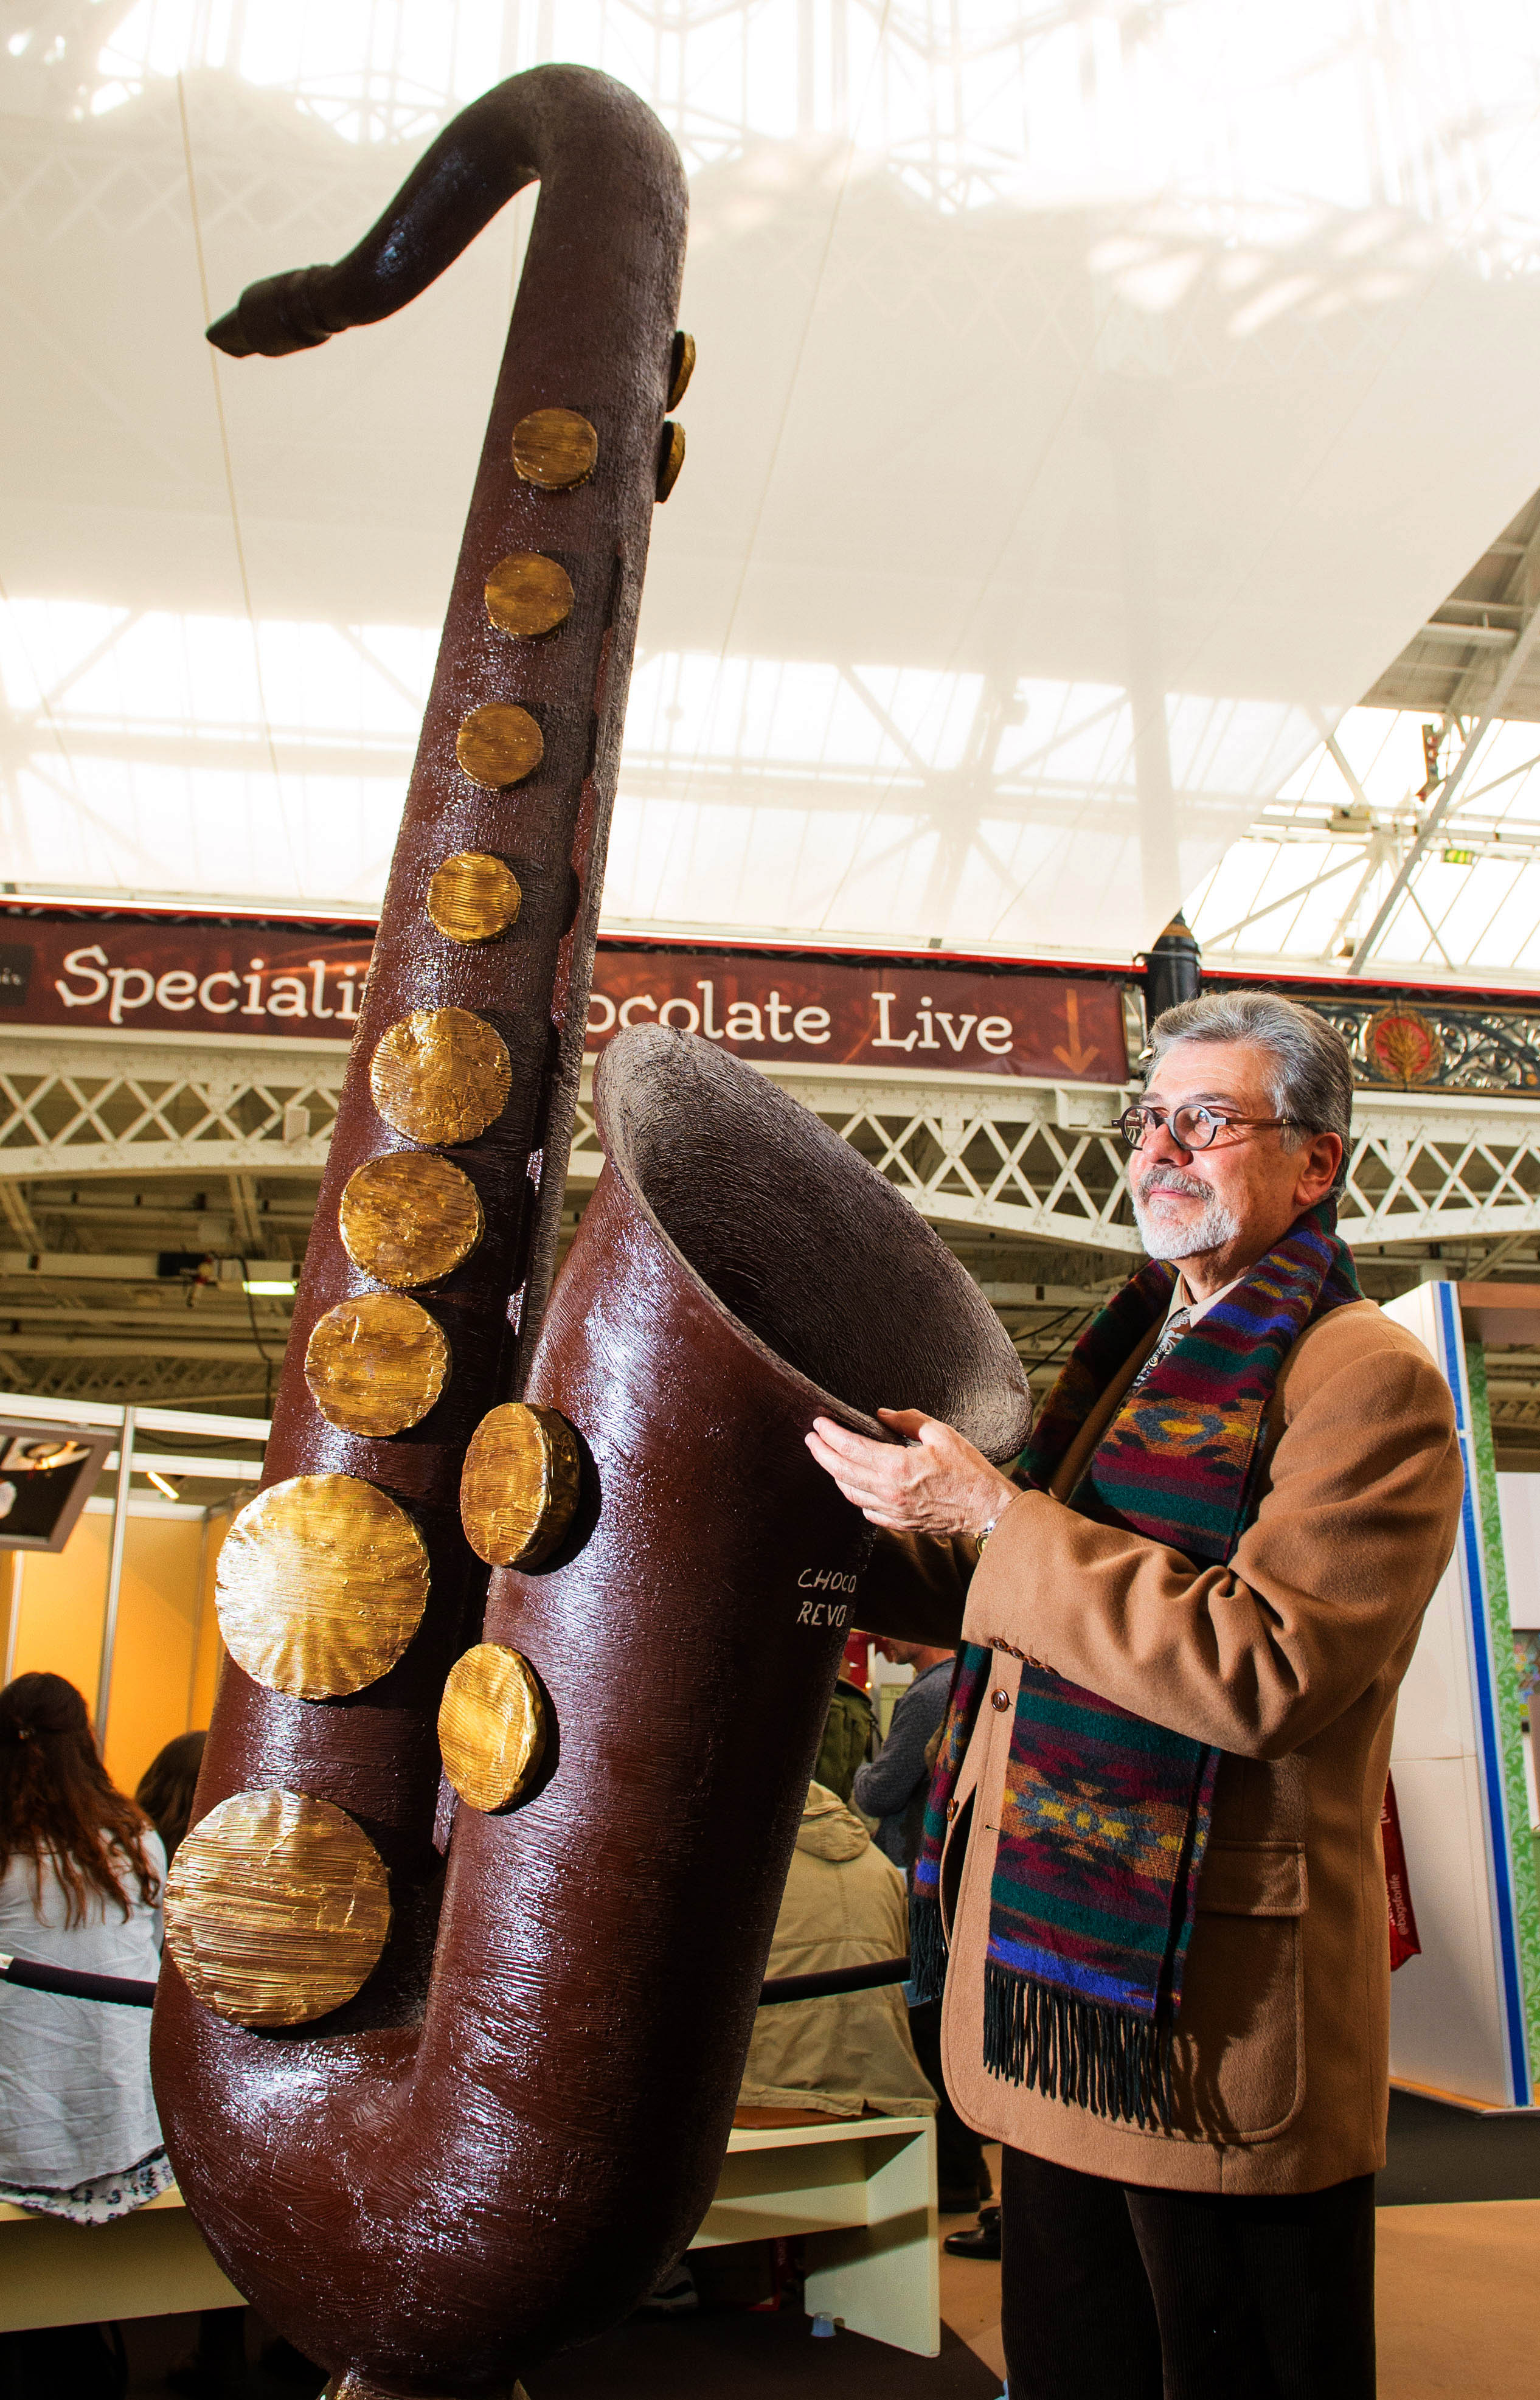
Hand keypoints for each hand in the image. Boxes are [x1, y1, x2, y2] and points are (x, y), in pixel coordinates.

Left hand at [805, 1408, 1018, 1537]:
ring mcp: (892, 1511)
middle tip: (811, 1438)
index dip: (830, 1434)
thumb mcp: (942, 1434)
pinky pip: (866, 1509)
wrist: (988, 1510)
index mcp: (897, 1467)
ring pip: (849, 1492)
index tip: (819, 1423)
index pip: (851, 1448)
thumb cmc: (969, 1471)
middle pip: (841, 1471)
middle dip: (822, 1453)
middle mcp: (889, 1492)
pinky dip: (853, 1494)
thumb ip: (909, 1421)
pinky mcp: (899, 1524)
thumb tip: (882, 1415)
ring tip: (827, 1457)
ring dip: (834, 1474)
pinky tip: (851, 1483)